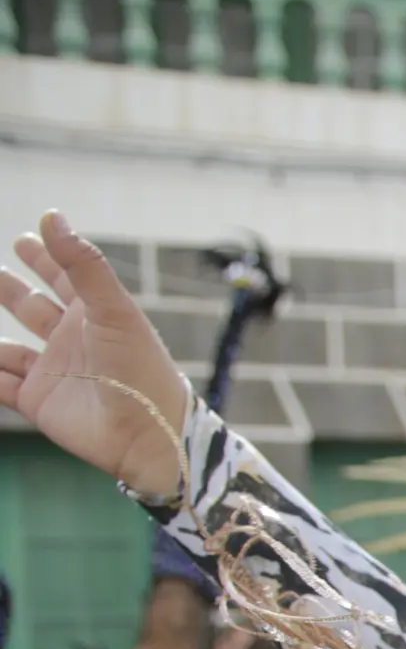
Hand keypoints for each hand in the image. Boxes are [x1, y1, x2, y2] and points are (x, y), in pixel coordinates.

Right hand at [0, 213, 190, 499]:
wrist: (147, 432)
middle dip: (12, 291)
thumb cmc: (139, 366)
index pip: (66, 279)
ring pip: (9, 349)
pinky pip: (0, 384)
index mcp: (95, 316)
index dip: (46, 258)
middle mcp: (72, 342)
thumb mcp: (112, 308)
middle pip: (33, 309)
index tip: (23, 239)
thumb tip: (50, 216)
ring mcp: (53, 372)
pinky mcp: (38, 401)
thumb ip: (81, 263)